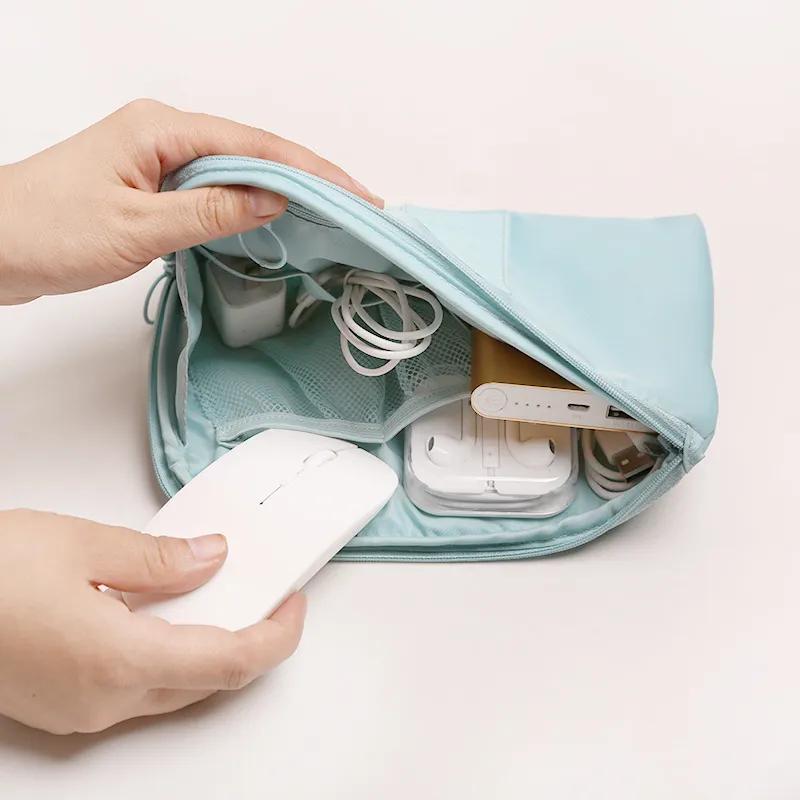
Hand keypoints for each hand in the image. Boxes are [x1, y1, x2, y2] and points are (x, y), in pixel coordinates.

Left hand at [0, 98, 382, 303]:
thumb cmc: (46, 230)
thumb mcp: (139, 227)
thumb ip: (209, 211)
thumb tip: (271, 200)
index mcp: (161, 128)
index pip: (256, 146)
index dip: (312, 172)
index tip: (353, 193)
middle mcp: (163, 133)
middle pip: (254, 151)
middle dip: (309, 178)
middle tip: (355, 204)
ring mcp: (157, 158)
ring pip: (236, 170)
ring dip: (282, 191)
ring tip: (330, 212)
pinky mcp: (151, 183)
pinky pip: (214, 188)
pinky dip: (248, 204)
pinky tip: (272, 220)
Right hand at [0, 509, 305, 733]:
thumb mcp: (79, 545)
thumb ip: (158, 559)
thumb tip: (212, 558)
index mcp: (118, 660)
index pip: (229, 663)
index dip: (275, 636)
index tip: (294, 605)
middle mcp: (104, 700)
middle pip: (207, 678)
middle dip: (248, 637)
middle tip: (266, 592)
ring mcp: (81, 710)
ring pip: (174, 685)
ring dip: (208, 643)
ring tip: (219, 591)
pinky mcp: (63, 704)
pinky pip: (137, 685)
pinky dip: (167, 650)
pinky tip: (164, 611)